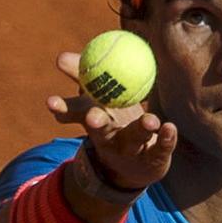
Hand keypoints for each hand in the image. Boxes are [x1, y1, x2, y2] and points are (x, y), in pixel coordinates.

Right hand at [47, 52, 177, 189]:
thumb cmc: (111, 120)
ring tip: (150, 120)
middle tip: (93, 117)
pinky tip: (170, 128)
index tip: (50, 101)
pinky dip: (167, 138)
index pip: (74, 112)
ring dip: (140, 129)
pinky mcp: (153, 159)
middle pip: (100, 130)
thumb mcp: (94, 99)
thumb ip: (81, 75)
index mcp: (92, 119)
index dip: (62, 108)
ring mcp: (131, 149)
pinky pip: (161, 148)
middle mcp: (108, 137)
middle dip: (96, 123)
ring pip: (134, 138)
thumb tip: (61, 57)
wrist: (133, 166)